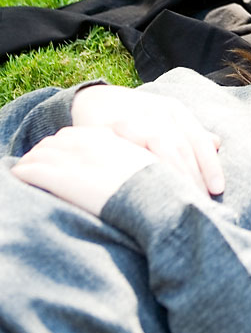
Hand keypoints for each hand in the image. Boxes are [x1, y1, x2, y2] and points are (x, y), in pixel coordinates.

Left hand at [11, 126, 157, 215]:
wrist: (152, 196)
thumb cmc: (151, 184)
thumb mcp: (141, 162)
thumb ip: (125, 159)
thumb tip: (121, 167)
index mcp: (102, 139)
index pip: (71, 136)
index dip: (60, 145)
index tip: (54, 152)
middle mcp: (85, 145)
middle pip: (52, 143)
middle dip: (42, 151)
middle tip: (33, 160)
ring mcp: (73, 160)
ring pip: (39, 155)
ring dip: (29, 161)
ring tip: (21, 168)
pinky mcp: (62, 179)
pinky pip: (33, 171)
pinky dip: (22, 172)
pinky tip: (16, 175)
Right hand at [71, 85, 223, 195]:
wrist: (95, 100)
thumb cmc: (137, 117)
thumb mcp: (166, 121)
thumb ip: (189, 135)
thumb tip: (217, 144)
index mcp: (177, 112)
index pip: (199, 141)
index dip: (210, 165)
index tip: (218, 190)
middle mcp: (160, 112)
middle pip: (183, 147)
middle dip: (194, 177)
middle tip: (200, 205)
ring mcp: (138, 118)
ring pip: (163, 147)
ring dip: (173, 175)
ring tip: (180, 201)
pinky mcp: (115, 127)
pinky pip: (134, 150)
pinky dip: (145, 167)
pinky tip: (150, 186)